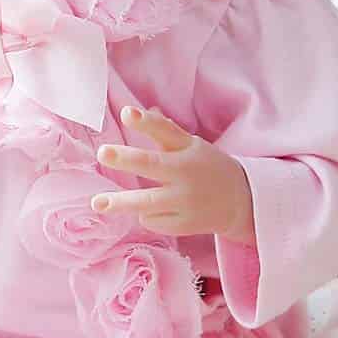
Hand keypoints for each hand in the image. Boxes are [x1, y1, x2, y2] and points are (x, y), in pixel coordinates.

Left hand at [92, 105, 255, 242]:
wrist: (241, 201)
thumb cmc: (206, 167)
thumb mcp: (190, 145)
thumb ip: (162, 130)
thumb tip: (131, 112)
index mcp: (187, 148)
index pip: (165, 131)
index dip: (145, 122)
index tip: (126, 113)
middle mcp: (186, 173)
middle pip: (151, 165)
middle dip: (126, 159)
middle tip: (102, 153)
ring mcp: (185, 200)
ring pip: (147, 201)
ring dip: (121, 202)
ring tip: (96, 202)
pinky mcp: (184, 224)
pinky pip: (152, 220)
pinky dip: (146, 214)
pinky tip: (158, 209)